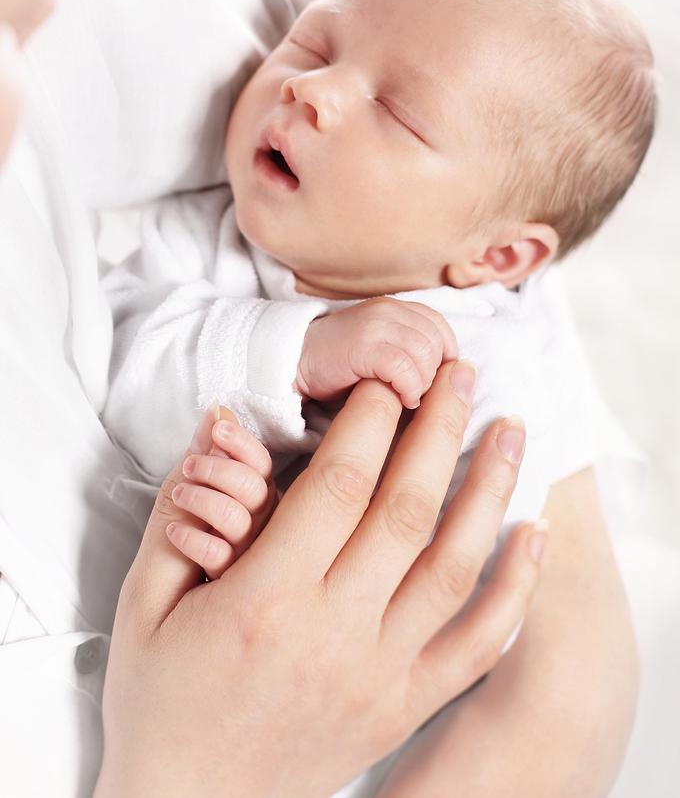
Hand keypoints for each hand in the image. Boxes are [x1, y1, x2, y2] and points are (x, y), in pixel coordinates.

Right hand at [96, 361, 546, 797]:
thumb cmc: (161, 699)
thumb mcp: (145, 600)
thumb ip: (181, 510)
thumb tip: (221, 425)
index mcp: (265, 600)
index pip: (337, 484)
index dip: (369, 419)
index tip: (385, 380)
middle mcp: (334, 634)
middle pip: (406, 508)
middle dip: (438, 427)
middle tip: (458, 372)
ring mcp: (380, 675)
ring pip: (455, 566)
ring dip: (490, 487)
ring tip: (510, 427)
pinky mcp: (404, 706)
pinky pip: (478, 643)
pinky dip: (516, 585)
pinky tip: (534, 531)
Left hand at [166, 409, 276, 579]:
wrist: (152, 626)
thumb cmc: (170, 555)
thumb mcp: (181, 495)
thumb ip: (203, 454)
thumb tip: (219, 408)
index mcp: (254, 505)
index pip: (263, 467)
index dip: (242, 444)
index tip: (219, 428)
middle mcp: (259, 533)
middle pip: (260, 490)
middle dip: (221, 469)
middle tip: (190, 465)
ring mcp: (247, 564)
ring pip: (243, 520)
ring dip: (204, 499)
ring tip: (179, 497)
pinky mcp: (230, 594)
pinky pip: (222, 558)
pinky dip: (194, 539)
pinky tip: (175, 534)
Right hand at [297, 297, 458, 407]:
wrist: (293, 361)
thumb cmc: (340, 364)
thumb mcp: (382, 349)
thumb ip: (413, 352)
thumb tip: (453, 377)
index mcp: (396, 308)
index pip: (441, 328)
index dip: (445, 358)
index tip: (434, 382)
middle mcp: (388, 310)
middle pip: (437, 343)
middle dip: (434, 376)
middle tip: (416, 394)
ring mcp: (375, 326)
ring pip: (425, 355)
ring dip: (422, 384)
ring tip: (407, 397)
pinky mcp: (363, 346)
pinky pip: (404, 368)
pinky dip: (408, 388)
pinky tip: (399, 399)